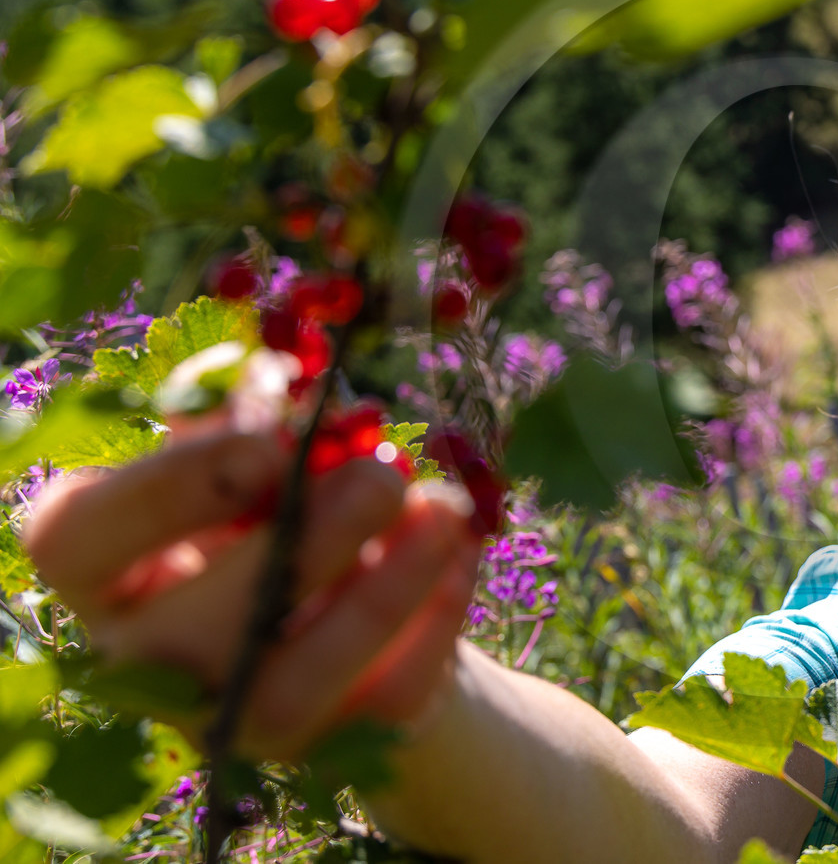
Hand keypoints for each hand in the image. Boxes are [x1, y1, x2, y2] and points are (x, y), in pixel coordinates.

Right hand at [23, 430, 483, 758]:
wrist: (372, 611)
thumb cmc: (293, 509)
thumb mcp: (264, 455)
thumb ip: (252, 417)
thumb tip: (273, 381)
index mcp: (105, 569)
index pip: (75, 538)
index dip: (169, 488)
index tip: (271, 440)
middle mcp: (145, 663)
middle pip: (187, 631)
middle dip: (302, 542)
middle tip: (384, 474)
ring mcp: (233, 723)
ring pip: (291, 686)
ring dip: (384, 589)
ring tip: (447, 506)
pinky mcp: (328, 754)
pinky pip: (382, 701)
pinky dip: (435, 620)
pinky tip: (464, 553)